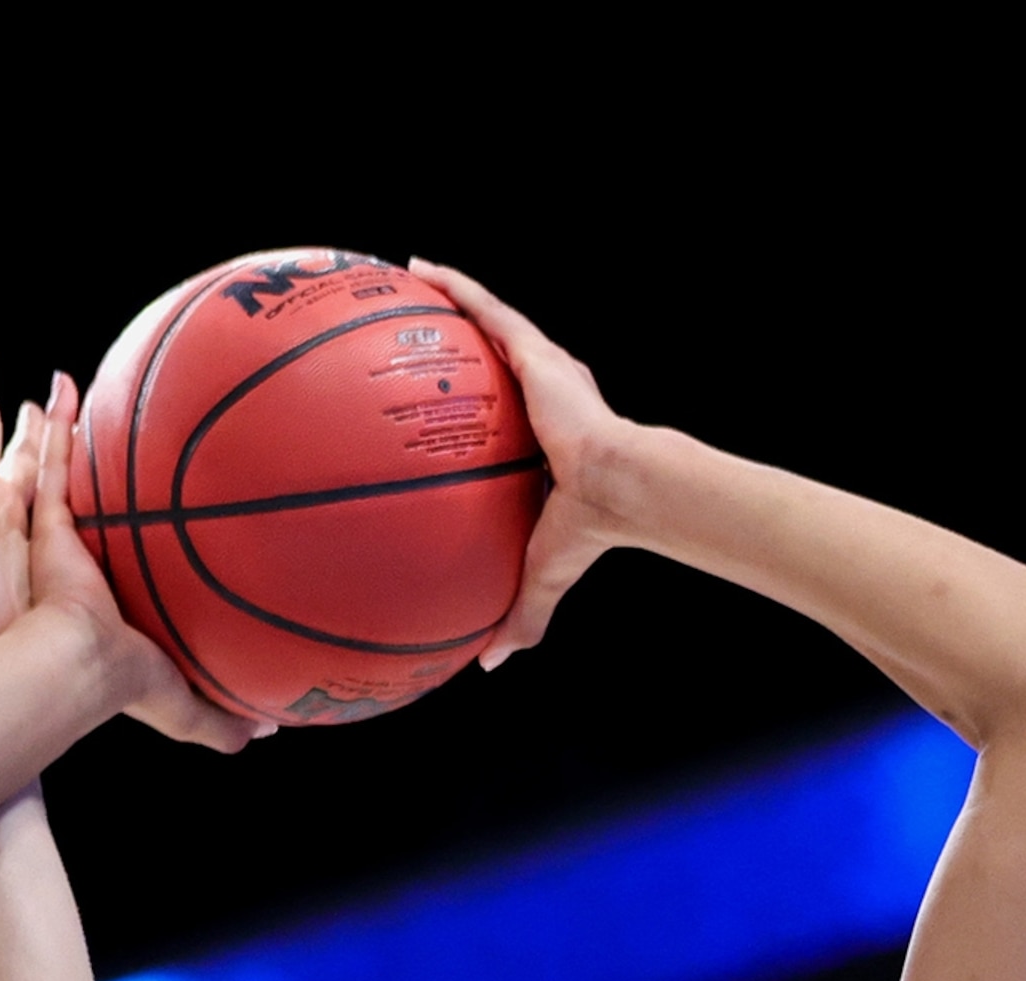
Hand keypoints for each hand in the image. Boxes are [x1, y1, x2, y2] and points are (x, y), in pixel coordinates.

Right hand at [30, 376, 260, 753]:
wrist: (82, 665)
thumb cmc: (129, 685)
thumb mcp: (187, 707)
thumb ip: (223, 720)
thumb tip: (270, 730)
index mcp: (125, 607)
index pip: (140, 566)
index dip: (152, 543)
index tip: (176, 517)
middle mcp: (98, 571)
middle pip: (107, 516)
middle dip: (111, 482)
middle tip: (130, 446)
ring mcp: (70, 546)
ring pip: (73, 485)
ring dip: (75, 444)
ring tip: (84, 401)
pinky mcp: (50, 529)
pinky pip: (52, 467)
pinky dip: (55, 428)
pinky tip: (62, 388)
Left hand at [408, 257, 633, 665]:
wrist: (619, 486)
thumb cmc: (586, 531)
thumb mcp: (537, 575)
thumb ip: (515, 614)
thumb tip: (489, 667)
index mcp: (544, 437)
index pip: (501, 417)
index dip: (473, 407)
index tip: (443, 407)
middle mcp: (541, 392)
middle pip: (491, 356)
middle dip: (457, 340)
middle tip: (415, 332)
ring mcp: (537, 366)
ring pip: (484, 319)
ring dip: (449, 297)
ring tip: (407, 280)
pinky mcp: (533, 349)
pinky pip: (482, 307)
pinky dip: (452, 286)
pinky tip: (416, 268)